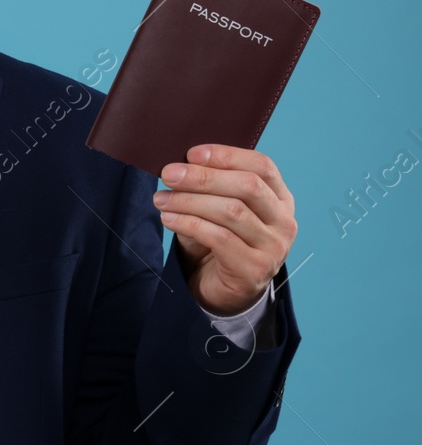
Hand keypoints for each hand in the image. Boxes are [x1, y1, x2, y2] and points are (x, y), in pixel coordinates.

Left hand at [153, 144, 296, 313]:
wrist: (223, 291)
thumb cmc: (218, 243)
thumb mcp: (217, 211)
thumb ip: (210, 188)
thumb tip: (179, 165)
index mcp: (280, 199)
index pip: (262, 166)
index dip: (227, 155)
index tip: (191, 153)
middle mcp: (284, 221)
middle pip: (247, 186)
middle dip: (203, 177)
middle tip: (168, 174)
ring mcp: (274, 247)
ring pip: (231, 211)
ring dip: (189, 201)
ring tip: (161, 199)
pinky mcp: (255, 268)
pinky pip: (219, 238)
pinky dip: (188, 224)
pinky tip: (168, 218)